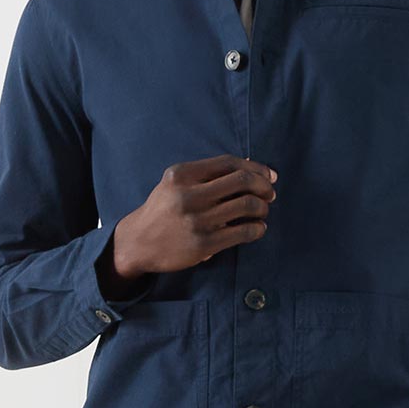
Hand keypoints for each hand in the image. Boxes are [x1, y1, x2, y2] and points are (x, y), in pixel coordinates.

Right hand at [111, 157, 277, 278]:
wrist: (138, 242)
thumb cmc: (163, 210)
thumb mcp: (175, 184)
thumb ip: (205, 175)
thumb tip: (250, 169)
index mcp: (182, 174)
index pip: (229, 163)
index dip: (255, 168)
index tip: (269, 175)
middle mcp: (189, 194)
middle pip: (242, 181)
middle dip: (264, 186)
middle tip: (270, 194)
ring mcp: (197, 220)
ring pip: (247, 206)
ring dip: (262, 208)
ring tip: (262, 211)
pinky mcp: (204, 244)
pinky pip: (243, 232)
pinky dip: (257, 229)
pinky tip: (258, 228)